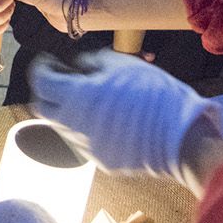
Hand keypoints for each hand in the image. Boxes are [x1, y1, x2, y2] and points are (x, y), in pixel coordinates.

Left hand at [30, 49, 222, 186]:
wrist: (182, 138)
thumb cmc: (154, 96)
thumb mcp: (124, 64)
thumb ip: (94, 61)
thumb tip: (80, 65)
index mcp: (76, 97)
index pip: (40, 81)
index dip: (42, 67)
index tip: (51, 61)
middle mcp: (74, 125)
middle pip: (44, 107)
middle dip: (49, 91)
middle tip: (65, 78)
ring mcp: (87, 147)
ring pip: (63, 126)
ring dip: (68, 110)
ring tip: (91, 98)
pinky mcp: (102, 161)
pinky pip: (85, 142)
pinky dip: (88, 128)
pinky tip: (109, 118)